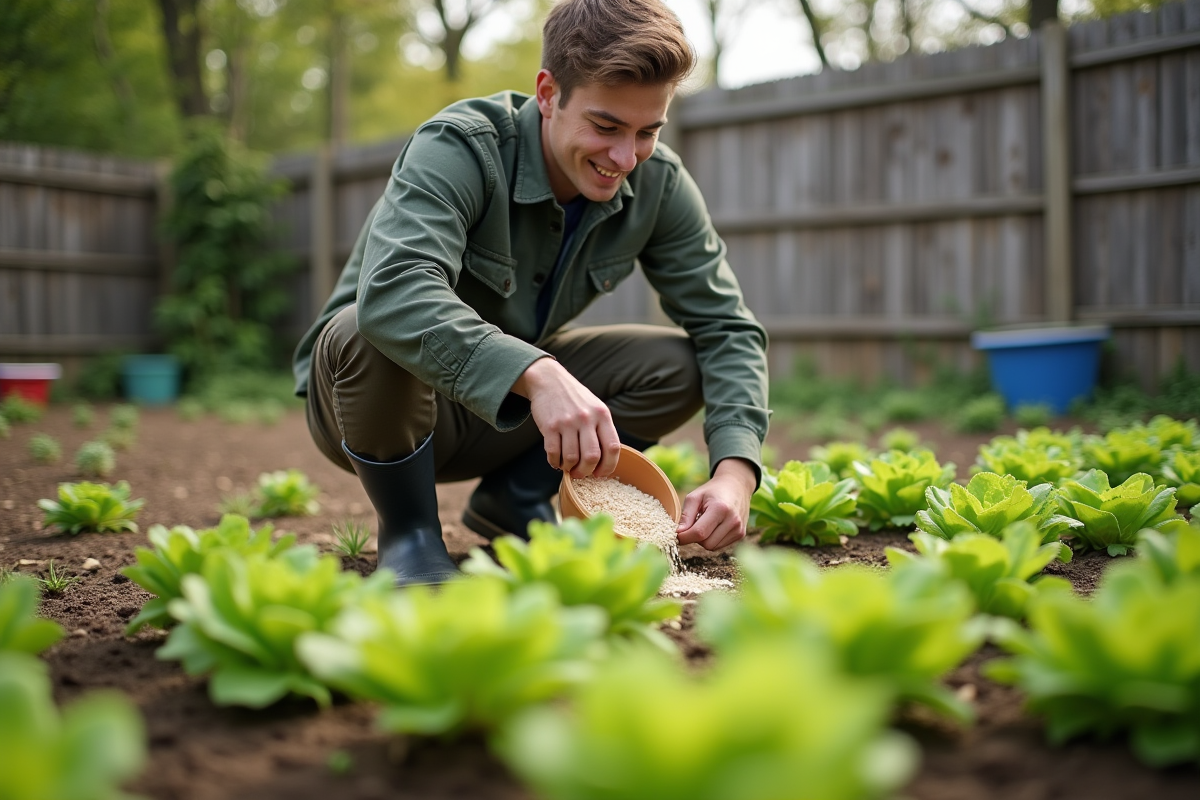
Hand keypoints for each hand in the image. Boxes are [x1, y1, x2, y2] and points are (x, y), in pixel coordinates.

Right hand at [511, 357, 621, 477]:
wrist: (549, 381)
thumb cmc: (575, 399)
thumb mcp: (596, 408)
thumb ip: (602, 430)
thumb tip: (605, 462)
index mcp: (602, 415)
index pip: (613, 447)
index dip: (609, 466)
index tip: (601, 474)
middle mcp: (586, 418)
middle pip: (591, 457)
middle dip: (586, 471)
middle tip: (581, 473)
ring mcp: (567, 422)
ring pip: (571, 458)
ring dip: (569, 468)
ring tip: (567, 466)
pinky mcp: (550, 426)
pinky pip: (553, 453)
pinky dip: (555, 462)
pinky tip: (556, 461)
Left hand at [676, 458, 756, 550]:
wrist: (736, 486)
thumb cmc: (712, 491)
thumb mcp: (694, 497)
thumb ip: (685, 516)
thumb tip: (678, 534)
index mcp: (720, 508)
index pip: (699, 532)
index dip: (684, 537)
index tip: (676, 535)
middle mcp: (732, 520)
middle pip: (706, 543)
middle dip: (695, 537)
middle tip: (694, 524)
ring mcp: (738, 529)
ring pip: (712, 547)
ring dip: (704, 539)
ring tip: (705, 523)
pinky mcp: (741, 534)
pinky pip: (720, 546)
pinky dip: (713, 539)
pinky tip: (714, 526)